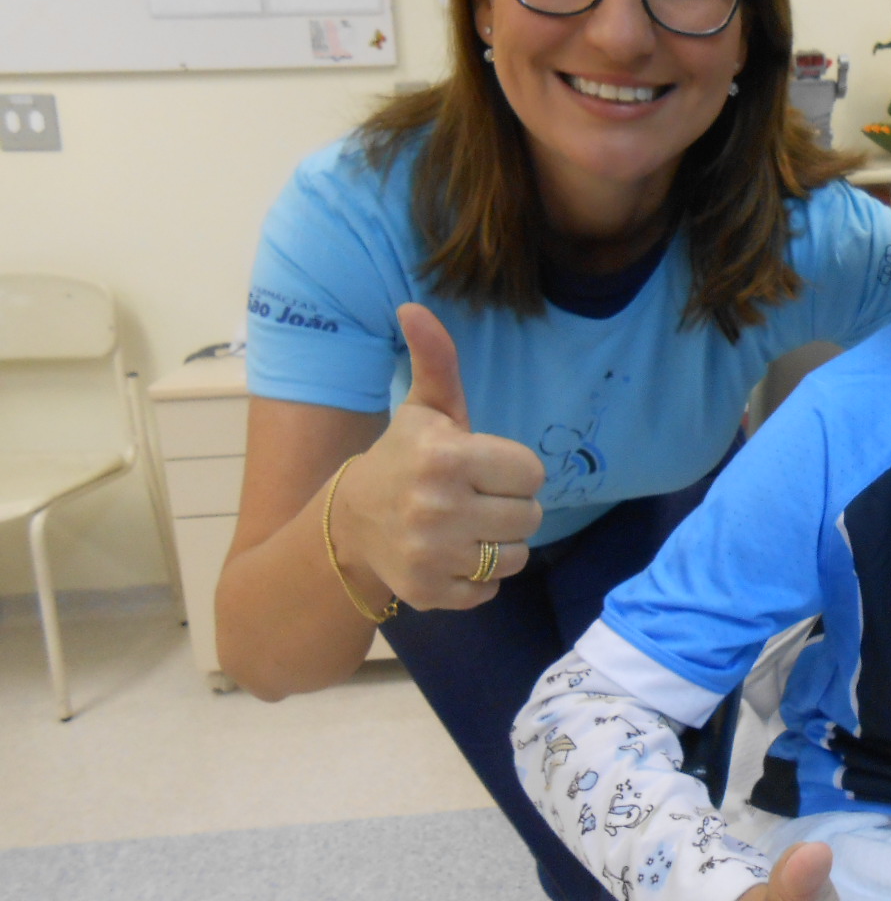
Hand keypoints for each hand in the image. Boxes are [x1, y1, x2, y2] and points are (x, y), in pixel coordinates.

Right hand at [332, 302, 544, 610]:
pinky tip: (451, 555)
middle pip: (529, 516)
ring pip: (514, 555)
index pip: (531, 472)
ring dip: (497, 543)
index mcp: (445, 456)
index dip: (513, 470)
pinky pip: (490, 589)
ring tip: (465, 526)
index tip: (484, 468)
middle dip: (509, 507)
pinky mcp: (430, 592)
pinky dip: (478, 577)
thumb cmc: (403, 458)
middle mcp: (437, 507)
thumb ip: (436, 361)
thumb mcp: (425, 410)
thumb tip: (413, 308)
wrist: (350, 525)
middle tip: (475, 499)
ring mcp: (432, 554)